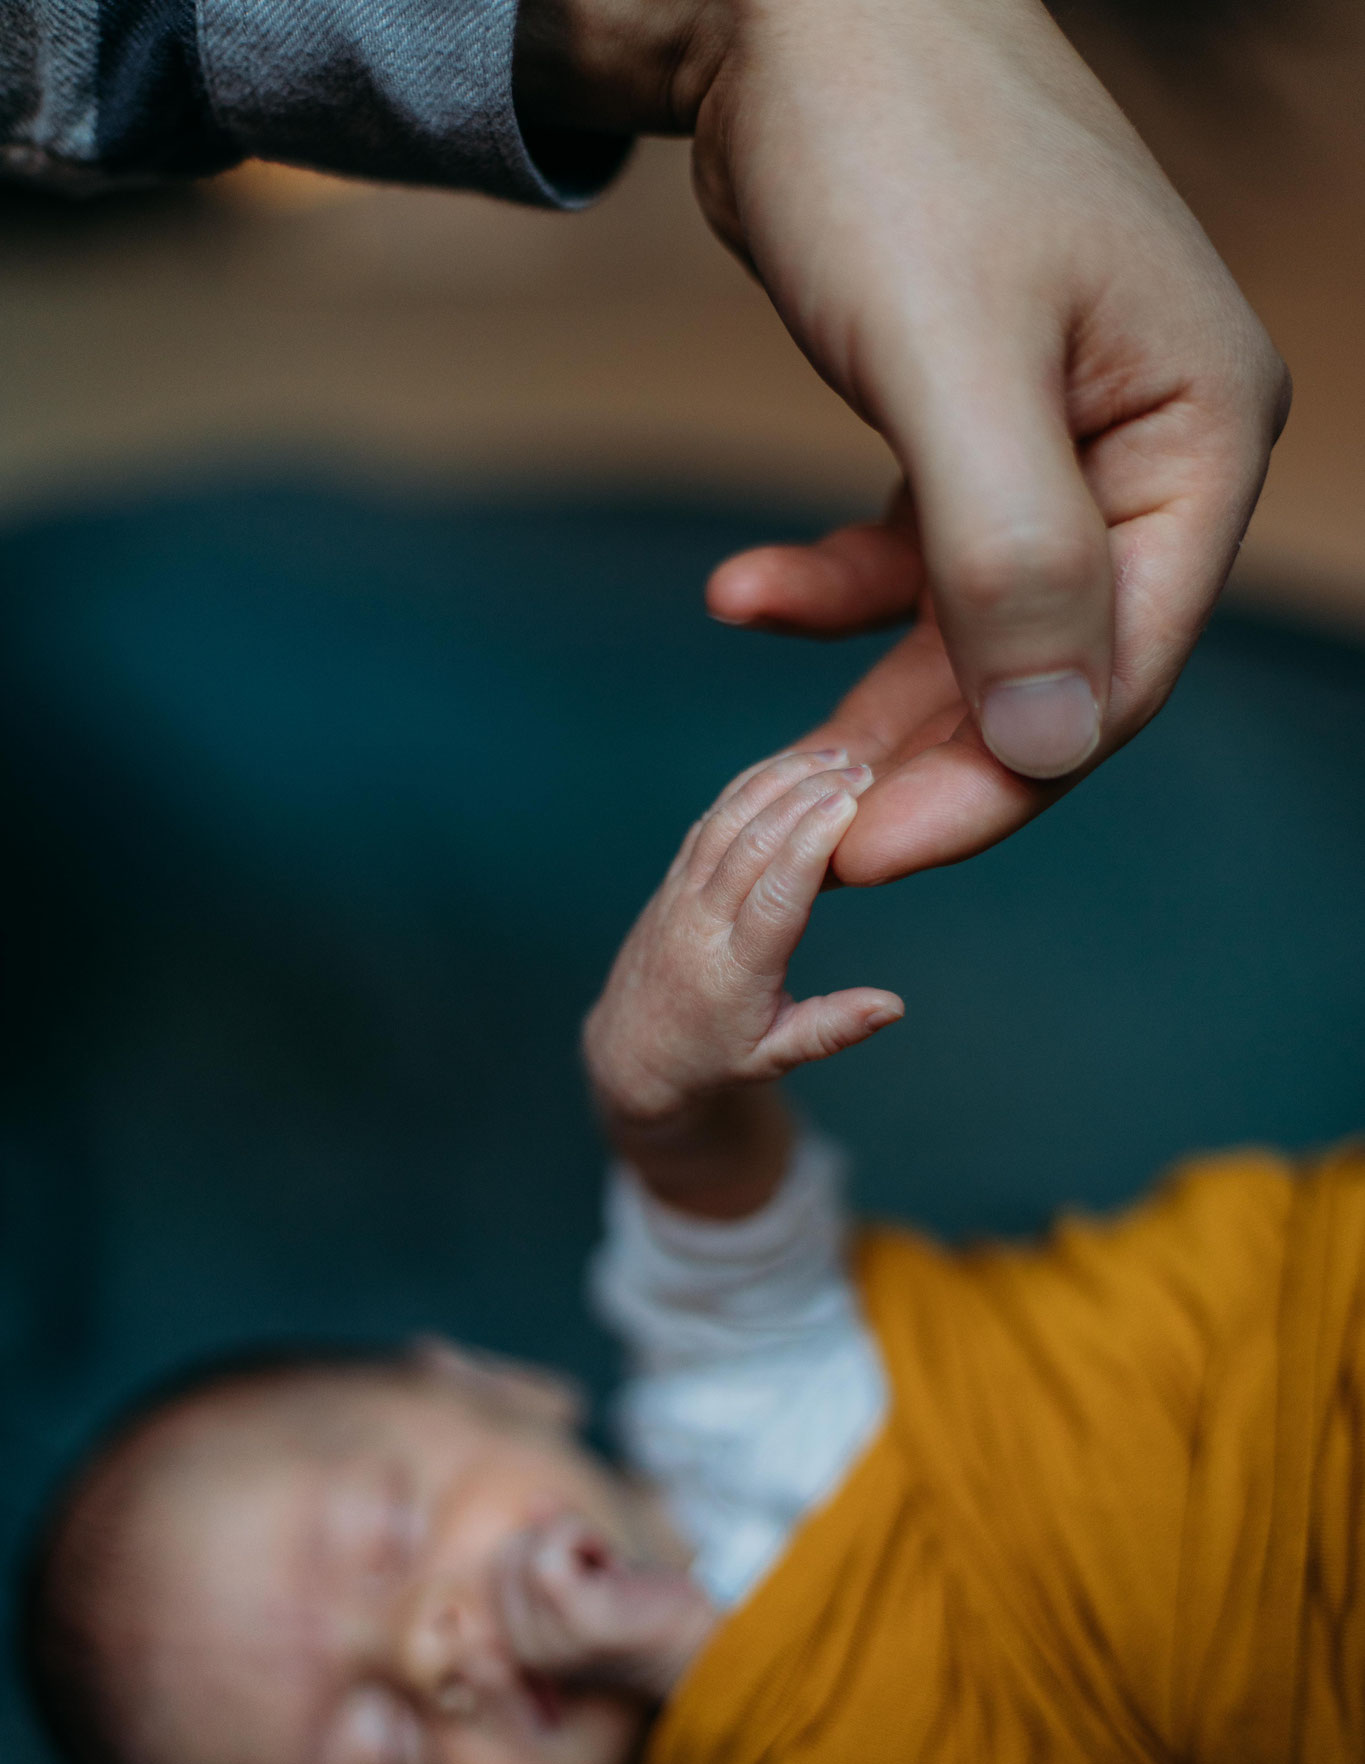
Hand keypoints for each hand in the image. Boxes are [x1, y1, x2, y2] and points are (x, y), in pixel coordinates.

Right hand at [495, 1512, 714, 1699]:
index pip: (501, 1563)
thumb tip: (536, 1501)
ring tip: (612, 1573)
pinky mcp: (578, 1621)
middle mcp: (525, 1651)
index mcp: (520, 1645)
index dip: (545, 1547)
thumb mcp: (589, 1569)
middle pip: (509, 1553)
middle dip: (559, 1542)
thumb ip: (554, 1538)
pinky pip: (549, 1552)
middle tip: (605, 1572)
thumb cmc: (648, 1605)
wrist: (699, 1639)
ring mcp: (548, 1642)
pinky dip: (582, 1538)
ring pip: (530, 1548)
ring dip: (578, 1541)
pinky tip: (614, 1565)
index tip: (589, 1572)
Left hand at [518, 0, 1288, 882]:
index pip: (1116, 667)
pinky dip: (834, 589)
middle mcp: (1149, 446)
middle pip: (1046, 665)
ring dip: (871, 687)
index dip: (996, 778)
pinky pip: (916, 556)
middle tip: (808, 829)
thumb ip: (1013, 560)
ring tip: (775, 742)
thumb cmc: (892, 147)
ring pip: (977, 628)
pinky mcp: (976, 426)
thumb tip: (1054, 745)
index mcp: (1195, 432)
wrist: (800, 4)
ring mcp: (1065, 440)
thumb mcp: (953, 362)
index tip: (863, 852)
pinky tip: (746, 594)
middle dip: (927, 753)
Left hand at [584, 748, 902, 1127]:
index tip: (850, 804)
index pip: (774, 896)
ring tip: (835, 757)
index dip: (810, 844)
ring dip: (780, 781)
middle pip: (752, 845)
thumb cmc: (713, 1056)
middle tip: (863, 770)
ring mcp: (681, 894)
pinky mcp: (674, 877)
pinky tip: (789, 765)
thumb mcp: (774, 1056)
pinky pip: (711, 819)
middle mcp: (701, 923)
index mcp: (733, 971)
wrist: (633, 1047)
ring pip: (728, 820)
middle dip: (806, 798)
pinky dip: (749, 785)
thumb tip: (893, 1006)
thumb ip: (833, 1028)